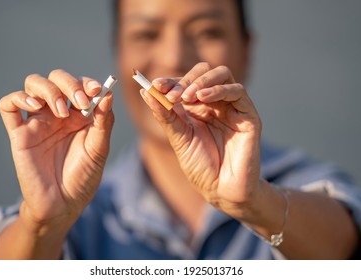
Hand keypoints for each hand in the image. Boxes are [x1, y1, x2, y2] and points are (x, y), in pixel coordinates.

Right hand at [0, 69, 113, 231]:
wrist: (63, 204)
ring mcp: (38, 122)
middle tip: (80, 101)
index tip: (96, 91)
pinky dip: (18, 98)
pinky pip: (8, 106)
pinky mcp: (20, 133)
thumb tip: (108, 94)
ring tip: (61, 111)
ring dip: (48, 89)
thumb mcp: (99, 149)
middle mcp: (58, 114)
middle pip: (57, 79)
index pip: (80, 85)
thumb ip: (104, 122)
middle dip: (69, 84)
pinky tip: (34, 106)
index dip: (87, 83)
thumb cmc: (83, 177)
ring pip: (33, 84)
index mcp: (80, 115)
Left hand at [140, 62, 261, 218]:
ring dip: (201, 81)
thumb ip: (165, 116)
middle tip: (172, 94)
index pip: (186, 82)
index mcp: (198, 108)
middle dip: (186, 79)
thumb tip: (145, 92)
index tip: (155, 85)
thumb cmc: (201, 167)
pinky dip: (219, 90)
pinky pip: (237, 91)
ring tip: (186, 97)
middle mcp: (216, 103)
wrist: (222, 190)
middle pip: (205, 72)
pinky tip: (202, 98)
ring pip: (222, 74)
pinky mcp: (248, 115)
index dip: (171, 81)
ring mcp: (233, 107)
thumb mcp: (178, 139)